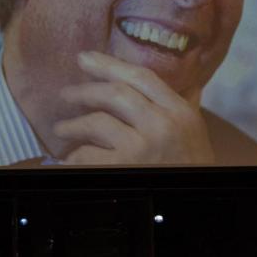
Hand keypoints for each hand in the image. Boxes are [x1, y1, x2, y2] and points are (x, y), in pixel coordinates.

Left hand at [52, 51, 214, 164]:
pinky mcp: (124, 167)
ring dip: (72, 125)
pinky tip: (69, 157)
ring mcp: (142, 146)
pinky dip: (75, 155)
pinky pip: (88, 154)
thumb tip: (172, 79)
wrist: (195, 199)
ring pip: (97, 123)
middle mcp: (161, 124)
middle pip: (115, 94)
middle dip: (84, 91)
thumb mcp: (193, 128)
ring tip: (60, 129)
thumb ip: (180, 102)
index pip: (141, 76)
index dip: (109, 64)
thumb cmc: (192, 164)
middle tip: (65, 94)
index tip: (84, 57)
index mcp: (179, 110)